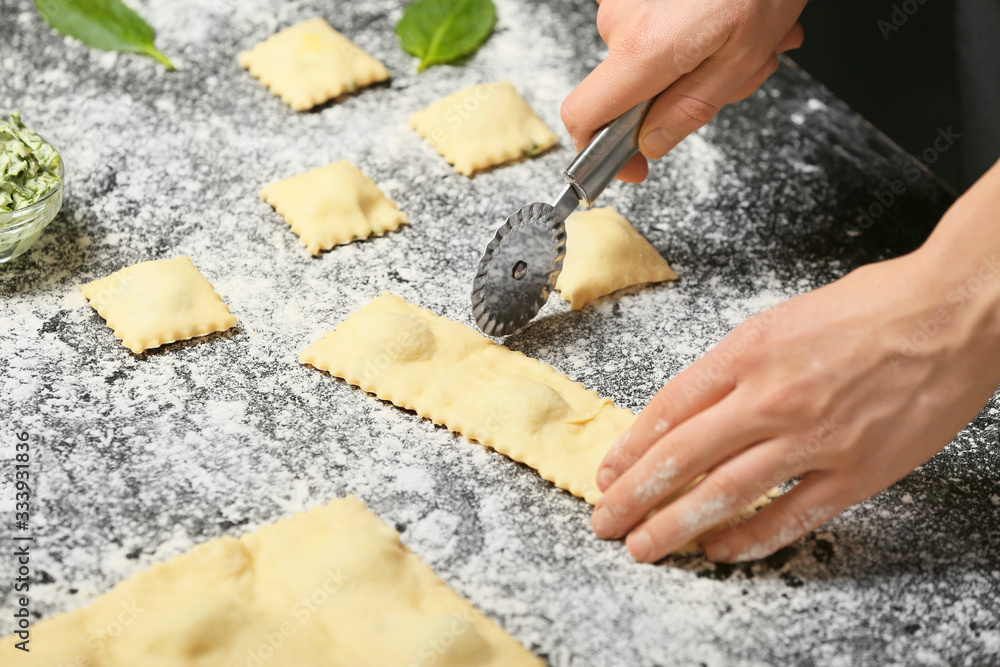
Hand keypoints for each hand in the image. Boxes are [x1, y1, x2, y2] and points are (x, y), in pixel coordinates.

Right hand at [562, 0, 806, 182]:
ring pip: (648, 53)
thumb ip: (690, 108)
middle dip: (682, 89)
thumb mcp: (743, 56)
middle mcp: (621, 20)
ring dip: (697, 54)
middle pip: (629, 86)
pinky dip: (691, 23)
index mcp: (644, 50)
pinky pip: (652, 20)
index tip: (626, 160)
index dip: (598, 149)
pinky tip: (730, 9)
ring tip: (747, 30)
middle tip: (740, 69)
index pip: (583, 115)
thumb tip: (651, 144)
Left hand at [589, 219, 999, 561]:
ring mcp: (813, 439)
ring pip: (724, 493)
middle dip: (633, 496)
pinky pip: (791, 516)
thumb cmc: (870, 307)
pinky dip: (749, 538)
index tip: (608, 472)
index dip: (630, 448)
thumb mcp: (781, 320)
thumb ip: (733, 366)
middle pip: (681, 457)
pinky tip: (719, 548)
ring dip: (674, 525)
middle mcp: (771, 397)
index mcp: (748, 352)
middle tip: (605, 521)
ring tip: (642, 545)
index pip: (668, 410)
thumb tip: (688, 408)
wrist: (951, 311)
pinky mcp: (856, 472)